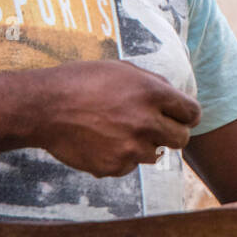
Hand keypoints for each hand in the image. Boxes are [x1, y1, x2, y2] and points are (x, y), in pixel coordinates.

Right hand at [30, 60, 200, 177]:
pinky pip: (129, 166)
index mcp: (152, 93)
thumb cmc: (81, 82)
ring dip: (143, 146)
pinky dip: (120, 158)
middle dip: (172, 134)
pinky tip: (100, 142)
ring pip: (155, 155)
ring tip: (117, 131)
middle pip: (181, 139)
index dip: (187, 116)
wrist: (44, 108)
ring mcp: (131, 148)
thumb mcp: (121, 69)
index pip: (192, 113)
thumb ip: (153, 83)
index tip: (181, 118)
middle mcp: (147, 122)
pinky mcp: (115, 167)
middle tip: (154, 129)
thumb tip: (175, 97)